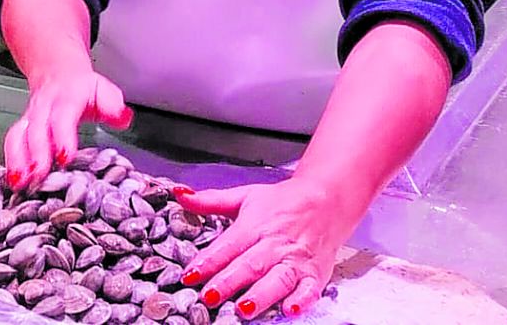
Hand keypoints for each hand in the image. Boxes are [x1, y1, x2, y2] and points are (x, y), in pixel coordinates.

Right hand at [3, 67, 131, 190]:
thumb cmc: (81, 87)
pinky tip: (13, 181)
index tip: (65, 157)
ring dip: (18, 160)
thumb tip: (122, 118)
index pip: (62, 117)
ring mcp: (29, 117)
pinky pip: (12, 142)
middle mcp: (43, 107)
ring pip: (18, 136)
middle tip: (39, 175)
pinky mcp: (21, 127)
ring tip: (20, 183)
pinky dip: (11, 162)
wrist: (55, 69)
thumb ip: (112, 106)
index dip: (62, 137)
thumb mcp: (102, 90)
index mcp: (66, 97)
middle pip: (36, 129)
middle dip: (36, 154)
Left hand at [178, 175, 358, 317]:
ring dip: (261, 295)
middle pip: (250, 265)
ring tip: (244, 309)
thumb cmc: (282, 202)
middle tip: (210, 297)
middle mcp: (274, 244)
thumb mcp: (244, 196)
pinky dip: (302, 300)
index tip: (190, 275)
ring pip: (277, 279)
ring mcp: (296, 260)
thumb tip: (180, 195)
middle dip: (229, 282)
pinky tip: (291, 310)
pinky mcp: (316, 273)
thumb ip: (211, 200)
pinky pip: (310, 289)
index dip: (208, 261)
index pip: (227, 246)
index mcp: (254, 225)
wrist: (326, 200)